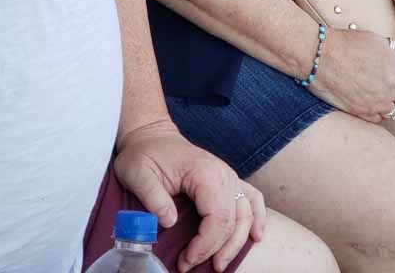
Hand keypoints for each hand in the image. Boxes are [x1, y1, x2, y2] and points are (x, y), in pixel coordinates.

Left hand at [114, 119, 265, 271]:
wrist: (152, 135)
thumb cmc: (144, 154)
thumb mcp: (137, 173)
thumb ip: (153, 197)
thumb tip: (169, 222)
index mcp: (204, 172)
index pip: (217, 216)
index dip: (204, 245)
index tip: (185, 260)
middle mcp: (223, 173)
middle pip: (233, 220)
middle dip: (216, 250)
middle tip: (190, 266)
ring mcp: (228, 175)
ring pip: (246, 214)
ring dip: (237, 243)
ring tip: (220, 264)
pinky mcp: (228, 179)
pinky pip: (252, 199)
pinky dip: (258, 218)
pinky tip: (256, 236)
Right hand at [313, 28, 394, 122]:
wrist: (318, 55)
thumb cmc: (346, 43)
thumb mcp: (377, 40)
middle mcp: (388, 86)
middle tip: (384, 82)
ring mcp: (375, 101)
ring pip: (392, 111)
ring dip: (386, 103)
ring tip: (372, 89)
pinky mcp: (361, 112)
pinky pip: (377, 118)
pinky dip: (373, 111)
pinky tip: (363, 97)